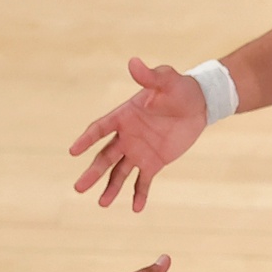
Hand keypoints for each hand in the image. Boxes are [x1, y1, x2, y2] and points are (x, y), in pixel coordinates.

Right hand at [68, 58, 210, 211]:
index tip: (73, 151)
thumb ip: (149, 77)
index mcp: (124, 115)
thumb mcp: (166, 80)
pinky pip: (144, 181)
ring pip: (120, 173)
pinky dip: (139, 194)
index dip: (86, 140)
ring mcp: (139, 151)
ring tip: (102, 204)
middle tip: (78, 188)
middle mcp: (126, 136)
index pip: (100, 129)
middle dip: (92, 172)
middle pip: (105, 157)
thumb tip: (133, 62)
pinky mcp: (154, 162)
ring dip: (110, 188)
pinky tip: (136, 208)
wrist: (198, 104)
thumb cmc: (180, 88)